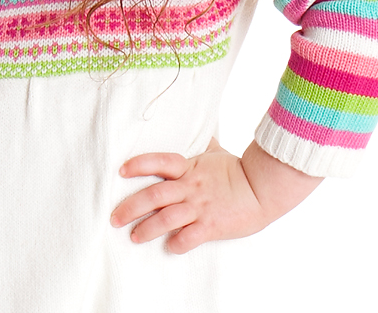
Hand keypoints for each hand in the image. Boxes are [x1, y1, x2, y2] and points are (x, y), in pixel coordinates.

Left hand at [110, 137, 269, 253]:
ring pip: (166, 218)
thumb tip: (196, 130)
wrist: (263, 188)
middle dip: (130, 207)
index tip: (122, 171)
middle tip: (114, 218)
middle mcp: (190, 187)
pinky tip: (169, 247)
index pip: (159, 161)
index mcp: (190, 167)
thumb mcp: (216, 153)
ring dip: (147, 229)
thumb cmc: (238, 170)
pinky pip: (190, 237)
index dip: (139, 164)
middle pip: (154, 195)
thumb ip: (200, 145)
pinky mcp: (211, 226)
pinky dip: (177, 244)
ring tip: (134, 236)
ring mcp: (200, 207)